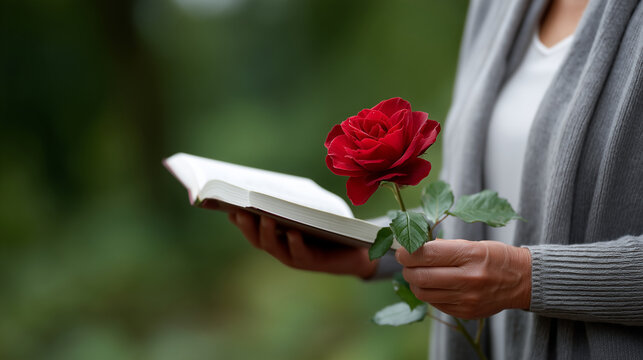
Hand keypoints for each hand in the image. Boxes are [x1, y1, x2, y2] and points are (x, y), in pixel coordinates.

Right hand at [228, 210, 377, 278]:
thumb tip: (274, 182)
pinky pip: (300, 254)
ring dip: (268, 233)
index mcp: (276, 234)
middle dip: (246, 224)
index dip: (237, 216)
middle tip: (238, 208)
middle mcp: (281, 247)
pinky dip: (295, 243)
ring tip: (265, 217)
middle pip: (257, 238)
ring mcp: (295, 256)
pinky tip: (294, 232)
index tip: (226, 202)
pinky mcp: (313, 262)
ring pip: (275, 247)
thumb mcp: (308, 207)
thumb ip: (292, 198)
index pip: (251, 226)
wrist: (357, 246)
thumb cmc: (329, 222)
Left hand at [396, 239, 531, 318]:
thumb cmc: (496, 257)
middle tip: (406, 262)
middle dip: (407, 268)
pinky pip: (435, 304)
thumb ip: (444, 247)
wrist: (523, 281)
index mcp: (470, 255)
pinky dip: (428, 294)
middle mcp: (468, 279)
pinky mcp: (466, 312)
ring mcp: (467, 299)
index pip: (427, 255)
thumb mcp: (473, 244)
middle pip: (420, 276)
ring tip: (417, 274)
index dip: (407, 253)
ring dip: (414, 283)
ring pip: (423, 293)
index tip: (401, 250)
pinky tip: (434, 285)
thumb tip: (414, 248)